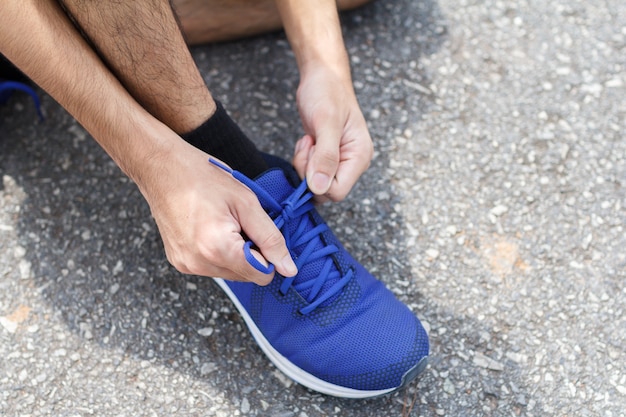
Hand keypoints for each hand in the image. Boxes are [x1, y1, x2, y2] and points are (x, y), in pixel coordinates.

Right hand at [139, 140, 297, 283]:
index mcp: (218, 248)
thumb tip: (289, 269)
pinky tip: (209, 228)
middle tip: (238, 222)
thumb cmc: (203, 178)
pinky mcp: (178, 263)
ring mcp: (186, 265)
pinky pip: (212, 267)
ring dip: (235, 253)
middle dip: (250, 252)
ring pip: (230, 273)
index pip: (262, 276)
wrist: (161, 168)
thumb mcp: (247, 202)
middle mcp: (199, 263)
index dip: (268, 253)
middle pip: (246, 276)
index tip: (257, 229)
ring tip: (222, 223)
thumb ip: (271, 238)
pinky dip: (219, 252)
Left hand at [292, 65, 373, 201]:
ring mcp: (341, 161)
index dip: (317, 180)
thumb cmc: (327, 92)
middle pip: (325, 190)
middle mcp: (353, 163)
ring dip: (305, 164)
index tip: (313, 152)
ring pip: (316, 183)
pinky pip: (312, 173)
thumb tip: (319, 188)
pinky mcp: (328, 158)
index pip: (337, 192)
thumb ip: (325, 156)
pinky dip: (304, 160)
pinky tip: (308, 141)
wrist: (323, 75)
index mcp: (360, 157)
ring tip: (309, 140)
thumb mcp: (326, 123)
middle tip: (309, 144)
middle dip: (309, 172)